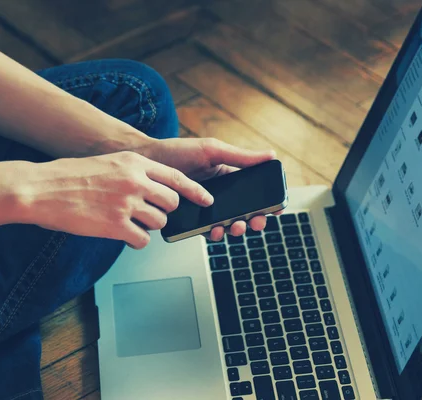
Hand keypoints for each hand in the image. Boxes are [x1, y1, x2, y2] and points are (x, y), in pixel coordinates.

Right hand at [21, 151, 212, 248]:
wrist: (40, 189)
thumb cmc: (69, 176)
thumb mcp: (108, 164)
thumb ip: (133, 173)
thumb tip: (154, 187)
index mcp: (134, 163)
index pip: (177, 177)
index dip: (196, 191)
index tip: (207, 199)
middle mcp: (135, 181)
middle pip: (172, 203)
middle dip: (164, 211)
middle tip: (148, 213)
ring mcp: (127, 203)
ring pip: (159, 222)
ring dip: (148, 226)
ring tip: (127, 222)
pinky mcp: (116, 226)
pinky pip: (142, 239)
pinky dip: (135, 240)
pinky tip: (121, 234)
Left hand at [136, 137, 279, 239]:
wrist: (146, 162)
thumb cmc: (178, 152)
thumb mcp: (212, 150)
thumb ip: (240, 156)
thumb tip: (271, 155)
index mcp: (230, 177)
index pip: (255, 193)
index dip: (268, 203)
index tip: (276, 209)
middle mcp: (220, 195)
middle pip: (245, 213)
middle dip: (254, 220)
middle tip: (255, 222)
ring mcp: (206, 209)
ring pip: (228, 225)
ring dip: (235, 229)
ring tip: (235, 227)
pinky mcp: (191, 219)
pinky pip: (206, 231)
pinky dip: (214, 233)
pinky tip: (214, 230)